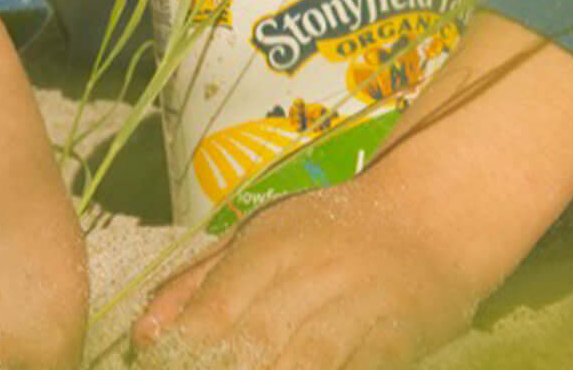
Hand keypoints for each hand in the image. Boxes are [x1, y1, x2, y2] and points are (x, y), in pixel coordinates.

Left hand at [130, 178, 479, 369]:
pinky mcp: (397, 338)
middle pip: (254, 341)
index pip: (214, 312)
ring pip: (305, 360)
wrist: (427, 217)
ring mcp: (356, 306)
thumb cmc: (330, 232)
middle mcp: (309, 274)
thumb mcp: (257, 238)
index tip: (159, 369)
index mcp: (266, 248)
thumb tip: (144, 334)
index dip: (186, 353)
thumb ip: (197, 284)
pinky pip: (357, 366)